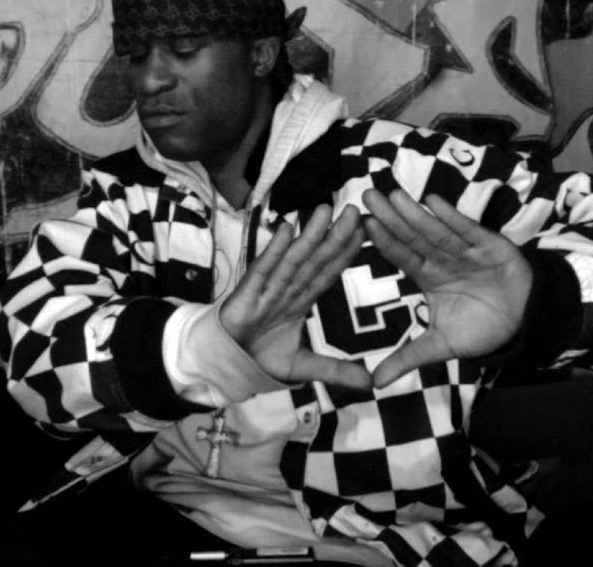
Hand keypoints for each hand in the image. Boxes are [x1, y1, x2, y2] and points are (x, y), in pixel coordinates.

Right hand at [219, 204, 371, 389]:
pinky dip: (274, 250)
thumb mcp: (303, 368)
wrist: (221, 366)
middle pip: (315, 261)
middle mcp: (287, 291)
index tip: (366, 232)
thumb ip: (336, 371)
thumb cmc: (258, 358)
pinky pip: (262, 269)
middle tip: (355, 209)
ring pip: (293, 260)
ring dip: (309, 235)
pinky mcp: (246, 294)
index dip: (346, 253)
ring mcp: (266, 290)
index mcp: (300, 302)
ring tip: (325, 210)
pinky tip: (287, 228)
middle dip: (335, 236)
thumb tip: (371, 384)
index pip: (327, 274)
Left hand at [362, 190, 531, 387]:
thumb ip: (407, 358)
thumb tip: (374, 383)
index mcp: (428, 277)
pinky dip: (453, 217)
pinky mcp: (490, 246)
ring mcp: (466, 250)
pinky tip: (433, 201)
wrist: (523, 324)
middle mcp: (443, 259)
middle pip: (414, 236)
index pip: (402, 256)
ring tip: (394, 195)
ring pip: (437, 230)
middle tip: (367, 195)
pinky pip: (468, 230)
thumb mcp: (440, 346)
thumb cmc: (481, 329)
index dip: (384, 241)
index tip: (362, 224)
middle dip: (392, 217)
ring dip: (416, 213)